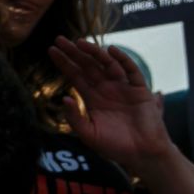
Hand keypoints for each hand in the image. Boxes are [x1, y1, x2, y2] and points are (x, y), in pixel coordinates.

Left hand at [49, 37, 172, 174]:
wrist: (141, 154)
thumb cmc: (114, 146)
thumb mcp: (88, 133)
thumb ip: (75, 117)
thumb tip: (64, 98)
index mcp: (92, 97)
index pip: (75, 75)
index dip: (64, 63)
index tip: (51, 50)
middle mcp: (106, 89)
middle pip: (87, 66)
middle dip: (74, 53)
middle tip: (59, 39)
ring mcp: (123, 87)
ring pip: (107, 64)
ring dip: (94, 53)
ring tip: (80, 43)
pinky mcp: (140, 90)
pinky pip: (131, 71)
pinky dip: (122, 60)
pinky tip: (110, 50)